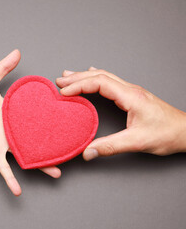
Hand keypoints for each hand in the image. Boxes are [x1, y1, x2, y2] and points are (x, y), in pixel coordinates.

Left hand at [0, 50, 60, 195]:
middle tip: (69, 151)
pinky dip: (10, 180)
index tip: (65, 121)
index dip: (50, 120)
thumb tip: (17, 51)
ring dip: (41, 166)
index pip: (36, 117)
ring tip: (57, 173)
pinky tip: (18, 191)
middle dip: (52, 146)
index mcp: (13, 113)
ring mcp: (4, 141)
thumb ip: (3, 67)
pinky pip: (4, 168)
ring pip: (26, 156)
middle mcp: (12, 129)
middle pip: (36, 139)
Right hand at [56, 67, 185, 159]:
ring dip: (85, 76)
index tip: (65, 92)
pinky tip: (92, 76)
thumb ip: (110, 146)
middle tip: (60, 80)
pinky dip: (95, 78)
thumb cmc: (167, 134)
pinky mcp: (132, 96)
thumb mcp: (138, 142)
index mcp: (131, 96)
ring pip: (105, 76)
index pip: (100, 83)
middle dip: (78, 77)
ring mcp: (132, 91)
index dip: (80, 86)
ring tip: (69, 76)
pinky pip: (110, 81)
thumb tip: (87, 152)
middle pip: (100, 76)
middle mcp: (131, 90)